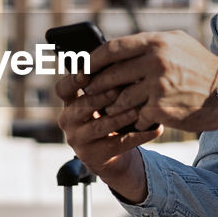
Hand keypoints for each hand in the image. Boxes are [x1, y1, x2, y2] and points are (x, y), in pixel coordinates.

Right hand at [54, 75, 160, 202]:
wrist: (112, 157)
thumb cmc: (108, 118)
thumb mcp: (101, 101)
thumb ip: (105, 83)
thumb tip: (127, 59)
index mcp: (70, 103)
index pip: (62, 89)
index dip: (72, 80)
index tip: (86, 74)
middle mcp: (69, 121)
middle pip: (82, 106)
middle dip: (102, 96)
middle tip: (120, 88)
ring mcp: (79, 140)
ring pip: (100, 126)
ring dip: (120, 117)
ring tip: (138, 109)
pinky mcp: (94, 156)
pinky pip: (119, 144)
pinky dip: (139, 136)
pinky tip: (155, 128)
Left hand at [81, 31, 217, 133]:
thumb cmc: (201, 68)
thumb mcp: (177, 45)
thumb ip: (149, 45)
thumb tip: (117, 50)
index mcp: (156, 42)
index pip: (112, 49)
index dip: (92, 60)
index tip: (82, 68)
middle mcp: (155, 61)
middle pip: (110, 76)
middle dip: (96, 87)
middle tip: (89, 94)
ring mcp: (157, 86)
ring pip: (120, 100)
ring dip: (114, 108)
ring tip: (113, 111)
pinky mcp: (161, 109)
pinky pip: (137, 117)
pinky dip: (137, 121)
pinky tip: (141, 121)